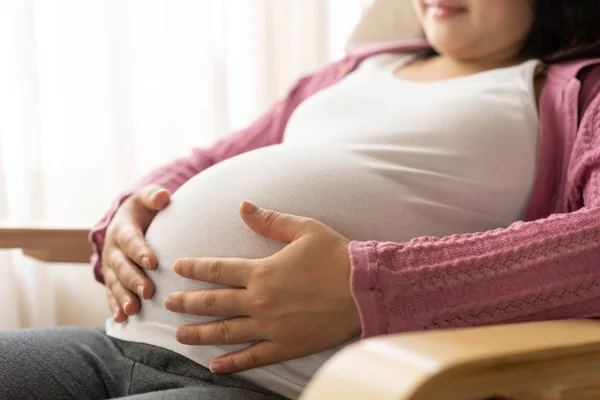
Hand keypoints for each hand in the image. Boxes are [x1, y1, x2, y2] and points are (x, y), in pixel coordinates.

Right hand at [102, 185, 170, 321]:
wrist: (126, 221)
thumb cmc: (144, 210)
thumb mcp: (146, 199)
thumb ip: (153, 197)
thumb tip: (163, 196)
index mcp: (122, 229)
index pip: (131, 241)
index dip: (140, 251)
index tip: (153, 262)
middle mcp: (113, 250)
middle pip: (121, 266)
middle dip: (133, 280)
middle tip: (147, 291)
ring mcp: (110, 267)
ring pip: (115, 284)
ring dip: (123, 297)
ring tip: (133, 311)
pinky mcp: (111, 280)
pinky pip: (111, 295)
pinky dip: (115, 307)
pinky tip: (122, 320)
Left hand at [165, 201, 361, 373]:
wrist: (364, 289)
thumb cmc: (335, 256)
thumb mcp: (303, 229)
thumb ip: (269, 220)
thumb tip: (242, 206)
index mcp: (262, 271)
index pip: (217, 270)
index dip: (194, 269)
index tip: (177, 267)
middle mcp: (260, 301)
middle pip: (213, 303)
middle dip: (187, 303)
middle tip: (168, 304)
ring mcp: (271, 327)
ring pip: (225, 332)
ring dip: (199, 334)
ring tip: (178, 335)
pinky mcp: (285, 346)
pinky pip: (252, 357)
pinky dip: (231, 363)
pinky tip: (213, 366)